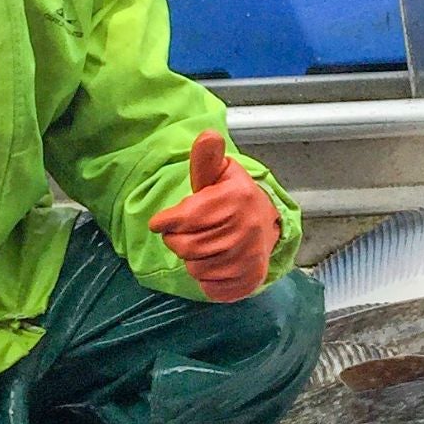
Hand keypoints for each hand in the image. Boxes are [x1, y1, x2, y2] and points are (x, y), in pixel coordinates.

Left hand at [148, 132, 281, 302]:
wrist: (265, 224)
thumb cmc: (232, 197)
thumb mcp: (219, 173)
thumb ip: (206, 158)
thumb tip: (207, 136)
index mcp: (237, 198)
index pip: (187, 217)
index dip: (165, 222)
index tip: (159, 223)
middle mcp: (247, 229)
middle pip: (187, 246)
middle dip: (176, 240)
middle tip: (180, 234)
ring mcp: (250, 257)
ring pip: (196, 269)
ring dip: (191, 259)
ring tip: (200, 245)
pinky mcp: (249, 280)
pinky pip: (209, 288)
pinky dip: (204, 278)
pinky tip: (212, 262)